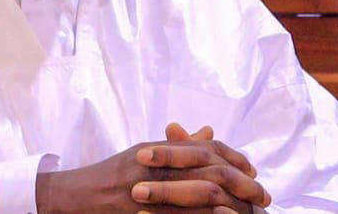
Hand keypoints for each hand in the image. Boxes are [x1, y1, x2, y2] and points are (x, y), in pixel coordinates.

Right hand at [35, 123, 269, 212]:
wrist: (73, 197)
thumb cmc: (111, 175)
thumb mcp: (144, 154)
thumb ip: (177, 146)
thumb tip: (209, 132)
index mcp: (158, 150)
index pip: (205, 149)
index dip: (233, 158)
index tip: (253, 170)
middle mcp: (155, 167)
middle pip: (208, 170)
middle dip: (241, 183)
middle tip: (263, 196)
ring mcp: (148, 192)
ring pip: (200, 195)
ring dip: (231, 204)